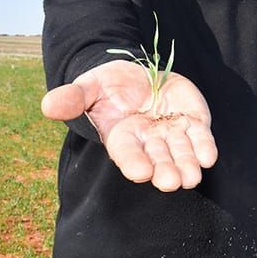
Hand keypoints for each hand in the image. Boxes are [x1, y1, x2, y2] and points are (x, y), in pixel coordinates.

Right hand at [41, 60, 217, 190]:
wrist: (137, 75)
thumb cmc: (108, 87)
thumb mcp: (88, 87)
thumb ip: (73, 98)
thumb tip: (47, 105)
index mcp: (121, 137)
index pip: (127, 153)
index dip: (134, 162)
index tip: (141, 172)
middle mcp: (148, 140)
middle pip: (157, 159)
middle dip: (165, 170)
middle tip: (171, 182)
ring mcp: (172, 132)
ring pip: (181, 153)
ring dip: (187, 165)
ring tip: (192, 177)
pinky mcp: (192, 122)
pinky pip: (200, 137)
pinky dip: (204, 147)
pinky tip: (209, 157)